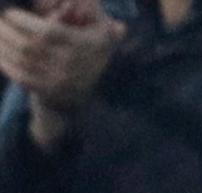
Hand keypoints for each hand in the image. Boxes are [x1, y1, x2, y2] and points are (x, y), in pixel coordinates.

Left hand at [0, 2, 124, 110]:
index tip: (10, 14)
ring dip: (4, 45)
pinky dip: (6, 63)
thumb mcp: (100, 41)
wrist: (77, 99)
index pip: (48, 33)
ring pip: (23, 60)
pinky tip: (0, 54)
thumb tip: (120, 27)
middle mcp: (73, 66)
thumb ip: (104, 28)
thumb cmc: (84, 58)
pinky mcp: (48, 92)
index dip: (25, 22)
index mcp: (86, 47)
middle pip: (31, 46)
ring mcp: (60, 81)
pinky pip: (21, 76)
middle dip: (8, 32)